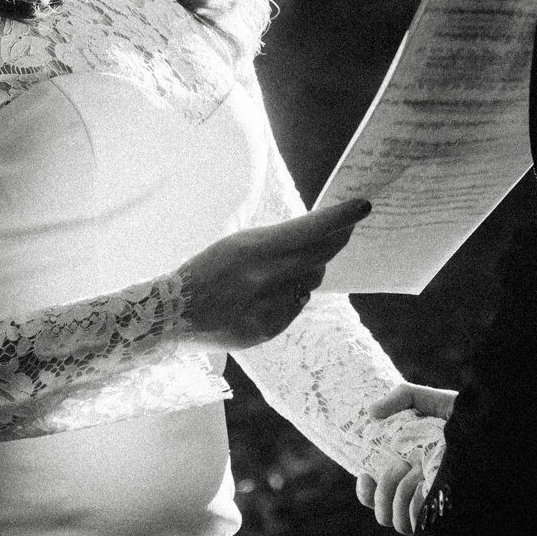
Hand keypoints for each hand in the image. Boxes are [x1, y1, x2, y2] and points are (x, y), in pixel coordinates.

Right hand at [175, 200, 368, 349]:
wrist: (174, 314)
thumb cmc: (206, 271)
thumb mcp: (238, 244)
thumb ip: (277, 244)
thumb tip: (317, 239)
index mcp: (254, 248)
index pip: (310, 229)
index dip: (339, 218)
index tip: (362, 206)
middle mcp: (266, 276)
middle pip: (320, 256)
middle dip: (336, 240)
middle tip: (346, 230)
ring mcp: (269, 306)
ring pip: (311, 281)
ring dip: (309, 270)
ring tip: (282, 269)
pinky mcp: (270, 329)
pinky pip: (296, 305)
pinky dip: (292, 296)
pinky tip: (267, 295)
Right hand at [357, 382, 452, 534]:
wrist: (492, 427)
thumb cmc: (465, 416)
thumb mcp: (430, 400)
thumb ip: (401, 398)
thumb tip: (371, 412)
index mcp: (409, 475)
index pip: (376, 499)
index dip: (365, 494)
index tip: (366, 474)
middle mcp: (420, 496)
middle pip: (384, 516)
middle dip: (384, 490)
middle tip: (400, 464)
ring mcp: (434, 508)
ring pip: (400, 524)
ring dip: (400, 495)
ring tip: (416, 470)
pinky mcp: (447, 515)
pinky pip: (420, 526)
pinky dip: (415, 506)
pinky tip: (427, 482)